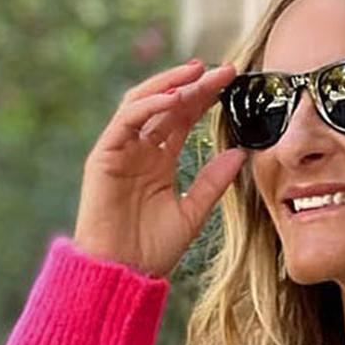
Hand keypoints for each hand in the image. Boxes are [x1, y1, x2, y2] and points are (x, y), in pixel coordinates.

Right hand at [74, 57, 248, 280]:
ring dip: (171, 83)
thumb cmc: (151, 252)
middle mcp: (140, 150)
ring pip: (144, 102)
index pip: (184, 119)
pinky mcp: (104, 155)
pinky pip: (127, 119)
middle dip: (195, 85)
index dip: (206, 98)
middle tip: (224, 70)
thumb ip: (212, 183)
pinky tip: (175, 98)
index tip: (232, 82)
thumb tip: (240, 153)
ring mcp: (121, 149)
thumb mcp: (192, 214)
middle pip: (168, 105)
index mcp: (160, 161)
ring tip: (198, 72)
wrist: (121, 274)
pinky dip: (150, 105)